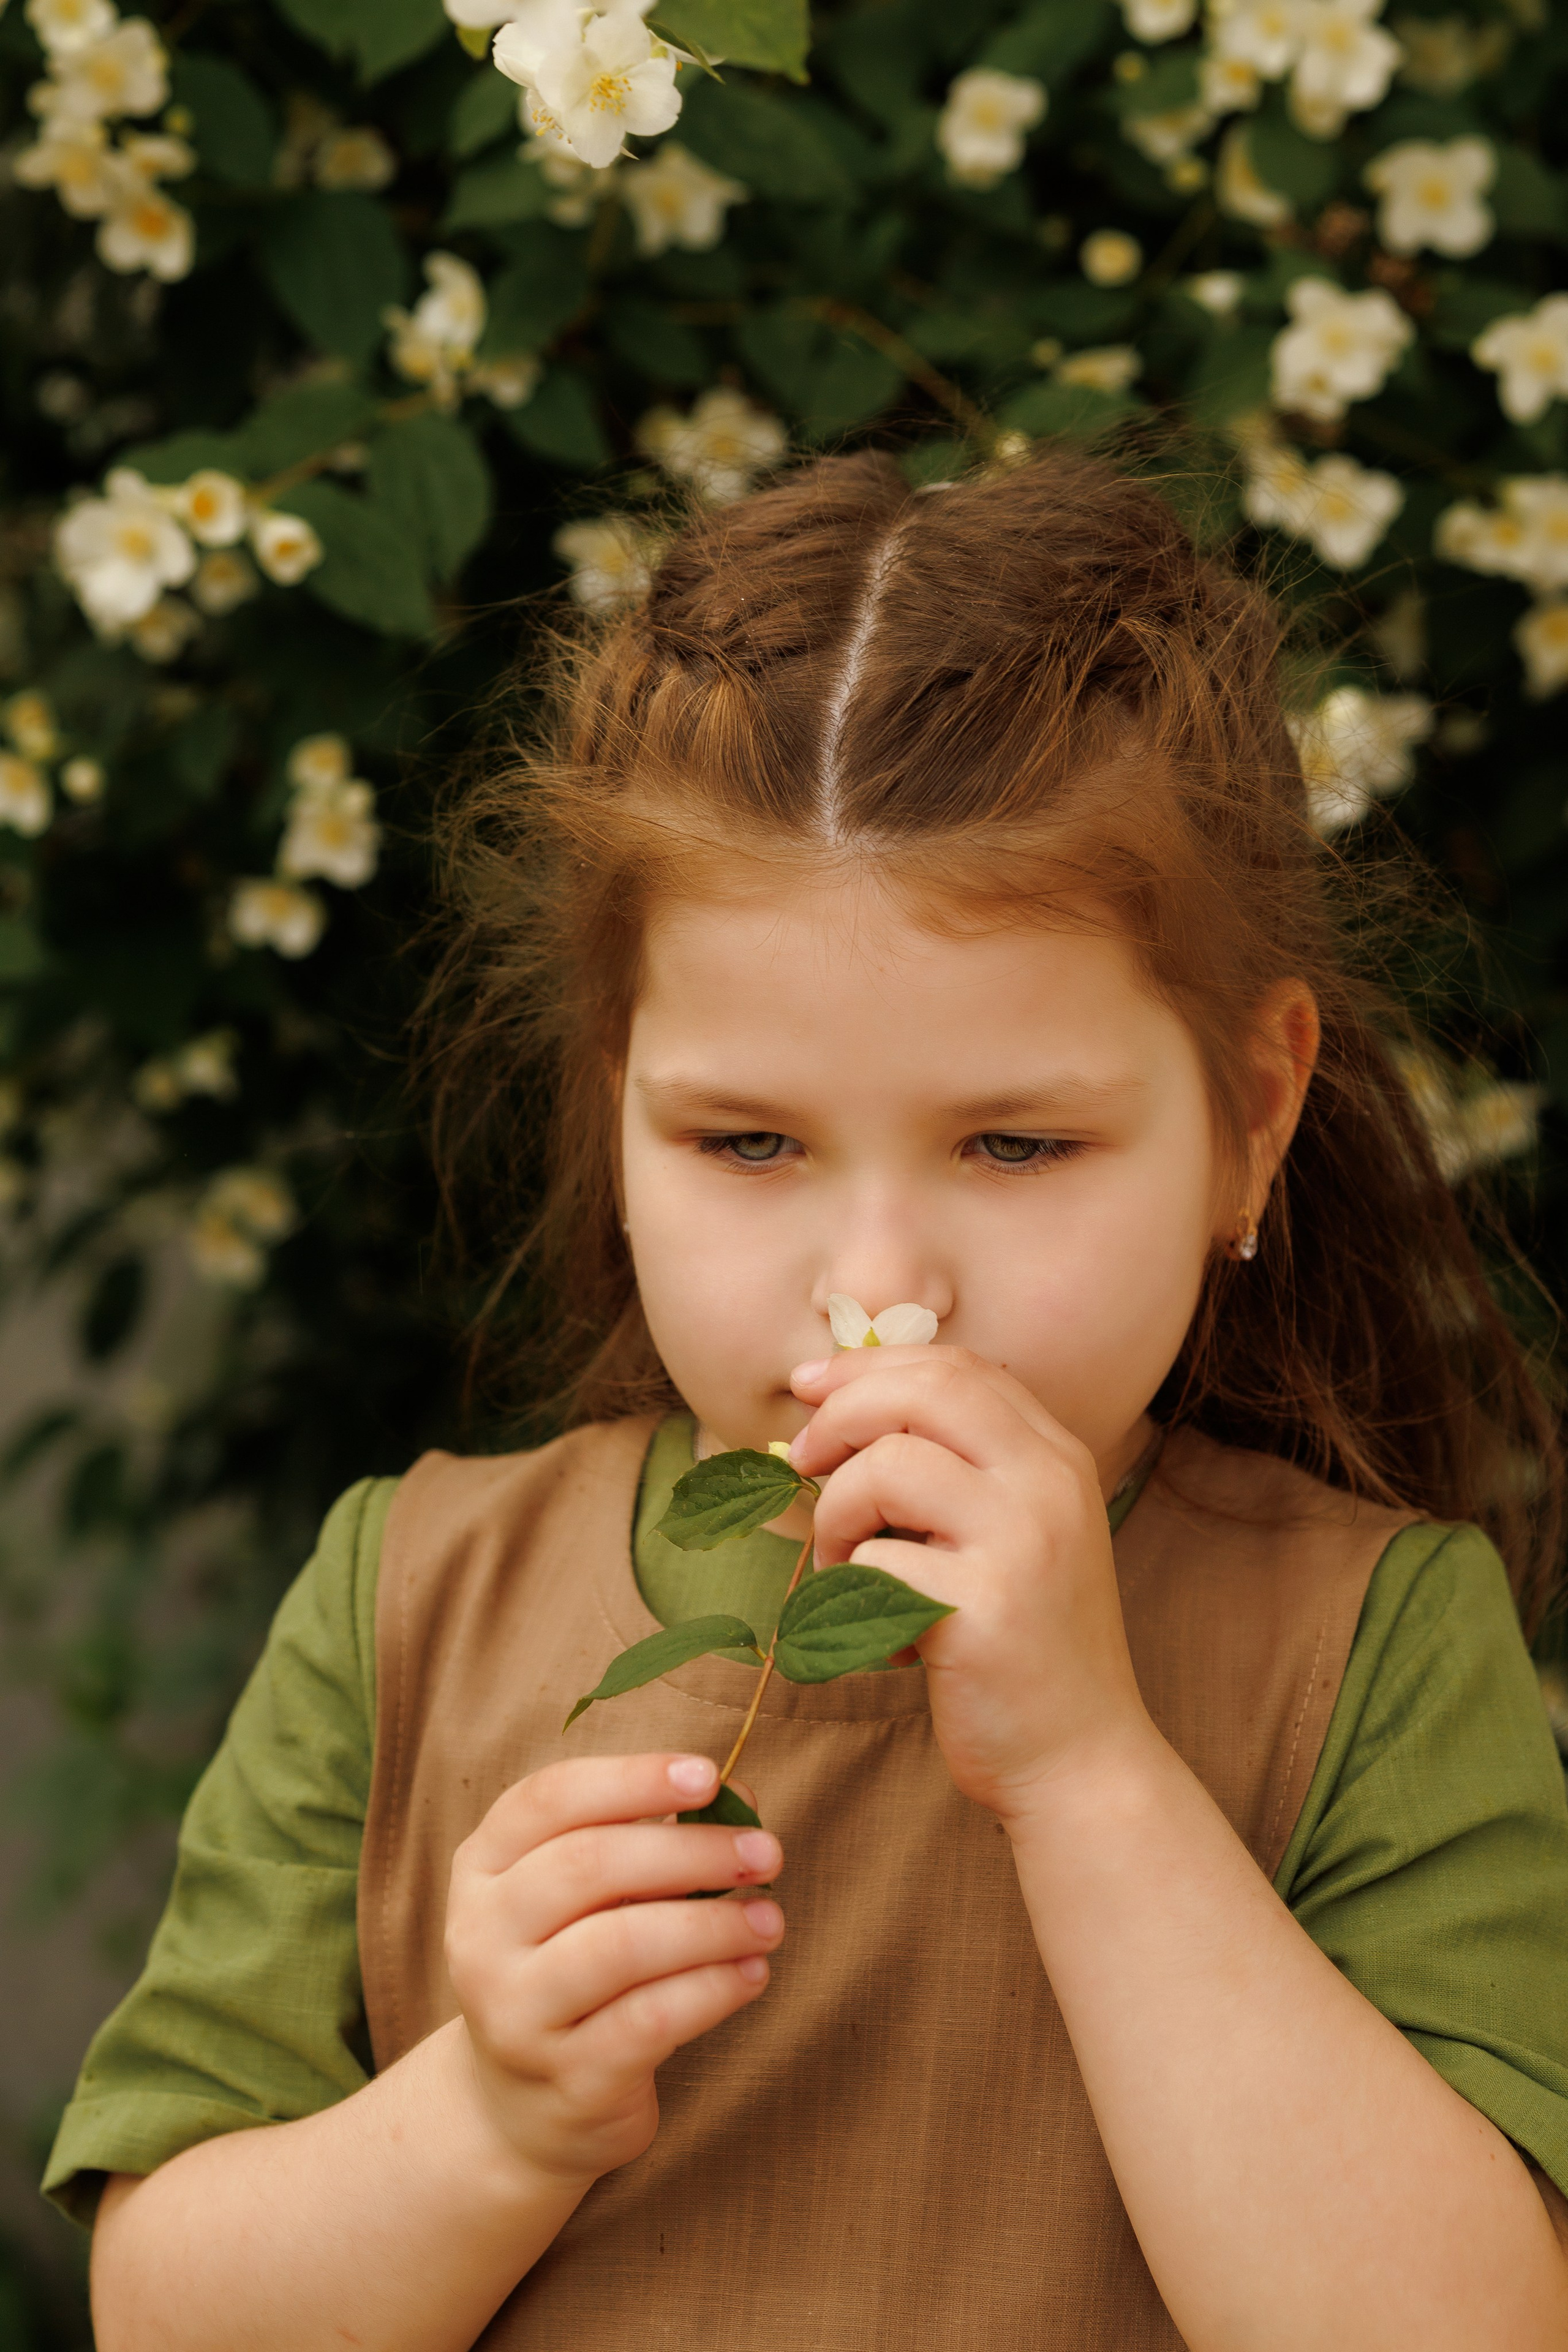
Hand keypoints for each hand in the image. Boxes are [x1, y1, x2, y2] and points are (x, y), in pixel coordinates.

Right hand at [445, 1753, 783, 2186]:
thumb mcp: (592, 1897)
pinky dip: (713, 1989)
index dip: (632, 1779)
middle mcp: (480, 1935)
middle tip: (767, 1854)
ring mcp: (515, 2013)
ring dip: (711, 1924)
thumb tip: (740, 1799)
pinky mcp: (566, 2079)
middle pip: (588, 1865)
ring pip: (620, 1946)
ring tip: (770, 1919)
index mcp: (482, 1866)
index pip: (549, 1799)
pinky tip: (753, 1973)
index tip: (709, 1775)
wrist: (523, 2108)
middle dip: (691, 1851)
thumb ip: (654, 1839)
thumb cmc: (575, 1966)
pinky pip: (650, 2021)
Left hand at [789, 1347, 1154, 1820]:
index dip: (870, 1366)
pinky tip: (887, 1639)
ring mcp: (1022, 1540)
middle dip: (839, 1415)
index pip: (956, 1368)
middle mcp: (1049, 1483)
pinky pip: (875, 1560)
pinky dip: (852, 1593)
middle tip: (800, 1462)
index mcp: (1056, 1457)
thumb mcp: (1011, 1535)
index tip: (809, 1386)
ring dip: (836, 1517)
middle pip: (922, 1391)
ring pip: (885, 1468)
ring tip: (846, 1572)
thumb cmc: (1023, 1648)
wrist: (1081, 1761)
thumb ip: (957, 1470)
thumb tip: (838, 1413)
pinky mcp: (983, 1605)